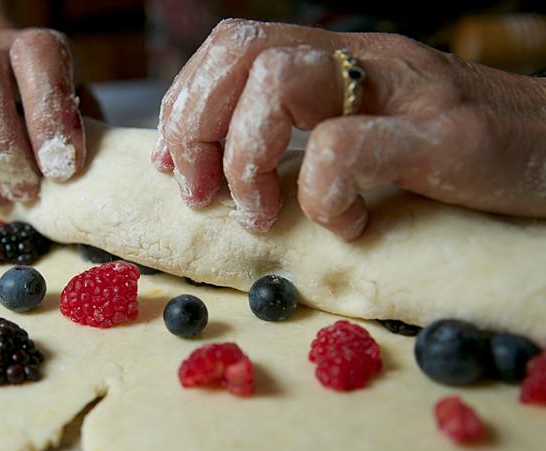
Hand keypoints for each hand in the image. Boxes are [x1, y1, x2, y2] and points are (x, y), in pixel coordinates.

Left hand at [152, 19, 545, 239]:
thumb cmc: (457, 158)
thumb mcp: (367, 134)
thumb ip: (303, 138)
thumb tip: (222, 170)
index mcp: (337, 60)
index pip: (233, 47)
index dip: (185, 101)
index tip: (172, 161)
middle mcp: (363, 61)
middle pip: (241, 54)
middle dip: (196, 128)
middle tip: (200, 193)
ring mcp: (402, 91)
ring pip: (279, 83)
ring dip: (246, 159)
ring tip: (260, 213)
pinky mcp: (441, 136)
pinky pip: (345, 145)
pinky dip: (323, 195)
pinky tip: (344, 225)